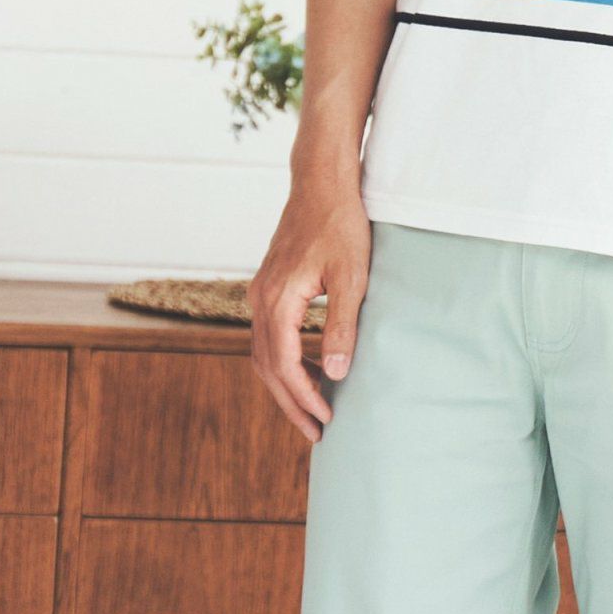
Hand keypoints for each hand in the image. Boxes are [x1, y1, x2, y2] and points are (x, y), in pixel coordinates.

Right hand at [246, 179, 370, 442]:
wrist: (322, 182)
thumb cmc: (341, 224)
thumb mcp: (352, 277)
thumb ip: (341, 326)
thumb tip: (338, 375)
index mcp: (278, 301)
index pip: (285, 366)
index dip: (304, 398)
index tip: (325, 421)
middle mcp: (260, 300)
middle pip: (268, 367)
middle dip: (291, 402)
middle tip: (317, 431)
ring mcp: (260, 292)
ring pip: (264, 353)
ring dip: (287, 383)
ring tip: (315, 407)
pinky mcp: (268, 285)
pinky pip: (270, 335)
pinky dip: (286, 359)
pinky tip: (313, 367)